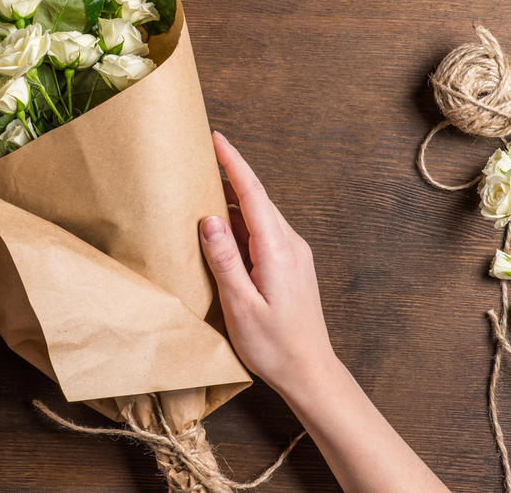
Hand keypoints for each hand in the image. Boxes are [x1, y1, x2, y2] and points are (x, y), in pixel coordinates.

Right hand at [199, 131, 334, 393]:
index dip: (233, 163)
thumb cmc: (274, 345)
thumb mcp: (241, 306)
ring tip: (203, 189)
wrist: (310, 371)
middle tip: (200, 156)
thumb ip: (224, 260)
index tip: (216, 138)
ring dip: (232, 200)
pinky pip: (263, 231)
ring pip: (259, 215)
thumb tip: (209, 219)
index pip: (252, 194)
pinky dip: (240, 221)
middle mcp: (291, 244)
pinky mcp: (291, 264)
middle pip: (256, 198)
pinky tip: (222, 227)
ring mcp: (294, 254)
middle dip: (229, 173)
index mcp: (278, 250)